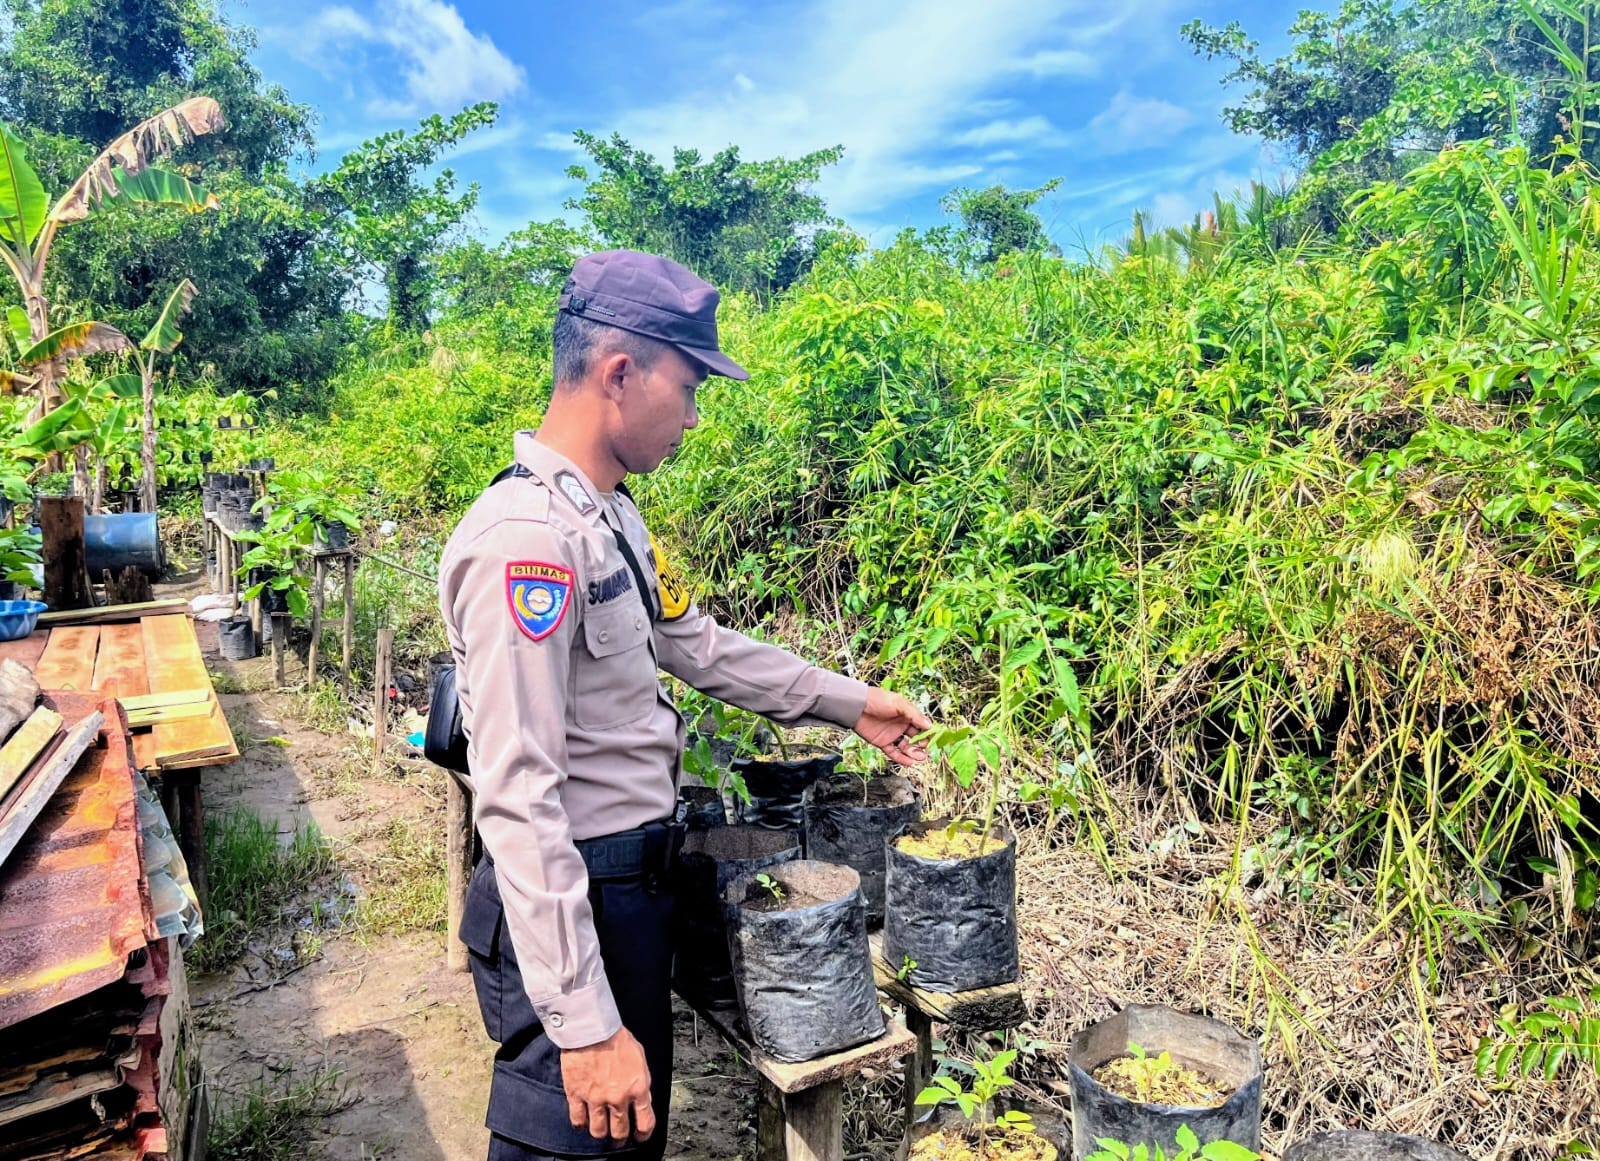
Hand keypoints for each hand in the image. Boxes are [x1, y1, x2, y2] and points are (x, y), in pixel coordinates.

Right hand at [561, 1026, 654, 1142]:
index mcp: (638, 1087)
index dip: (642, 1134)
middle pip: (620, 1132)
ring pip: (598, 1131)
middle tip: (618, 1138)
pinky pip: (578, 1120)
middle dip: (620, 1139)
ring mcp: (596, 1099)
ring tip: (600, 1130)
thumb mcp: (640, 1058)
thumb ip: (641, 1081)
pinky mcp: (576, 1095)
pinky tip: (583, 1121)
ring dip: (600, 1133)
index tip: (639, 1137)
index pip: (645, 1122)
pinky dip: (581, 1124)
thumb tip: (642, 1098)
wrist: (592, 1028)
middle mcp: (618, 1098)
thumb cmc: (616, 1037)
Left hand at [853, 687, 931, 765]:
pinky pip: (894, 752)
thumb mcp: (899, 704)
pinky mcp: (883, 742)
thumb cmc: (877, 700)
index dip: (928, 732)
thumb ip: (914, 715)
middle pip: (916, 737)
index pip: (922, 725)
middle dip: (922, 744)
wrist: (856, 706)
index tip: (934, 738)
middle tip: (925, 748)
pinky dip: (901, 758)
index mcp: (907, 714)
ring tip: (920, 757)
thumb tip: (929, 725)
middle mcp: (901, 725)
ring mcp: (892, 734)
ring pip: (906, 747)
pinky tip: (909, 762)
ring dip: (914, 753)